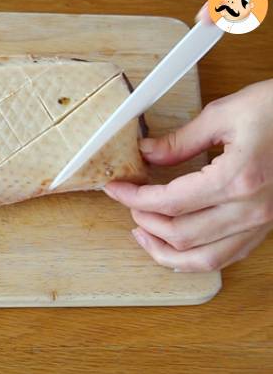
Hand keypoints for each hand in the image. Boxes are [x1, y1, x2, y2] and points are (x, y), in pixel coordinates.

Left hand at [104, 79, 272, 271]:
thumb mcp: (226, 113)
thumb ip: (180, 140)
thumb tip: (146, 154)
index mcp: (238, 179)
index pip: (169, 203)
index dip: (134, 198)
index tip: (116, 189)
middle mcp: (251, 210)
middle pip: (181, 236)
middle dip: (145, 222)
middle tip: (129, 204)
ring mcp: (262, 223)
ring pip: (203, 260)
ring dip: (165, 252)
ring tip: (142, 234)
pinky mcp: (266, 227)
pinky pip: (226, 257)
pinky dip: (195, 258)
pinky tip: (177, 247)